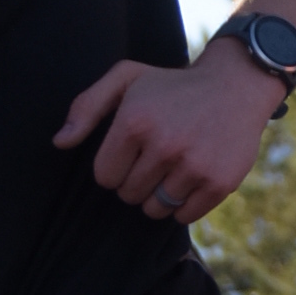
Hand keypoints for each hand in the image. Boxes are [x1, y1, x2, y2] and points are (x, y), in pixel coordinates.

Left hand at [55, 35, 282, 221]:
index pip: (105, 177)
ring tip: (174, 167)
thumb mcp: (127, 78)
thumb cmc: (172, 86)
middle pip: (129, 195)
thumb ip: (87, 106)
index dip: (116, 167)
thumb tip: (60, 143)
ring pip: (155, 210)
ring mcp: (194, 166)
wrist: (236, 86)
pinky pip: (184, 216)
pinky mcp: (219, 183)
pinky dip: (185, 204)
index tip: (132, 151)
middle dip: (137, 180)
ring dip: (160, 195)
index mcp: (135, 121)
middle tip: (157, 156)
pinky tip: (192, 177)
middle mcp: (164, 145)